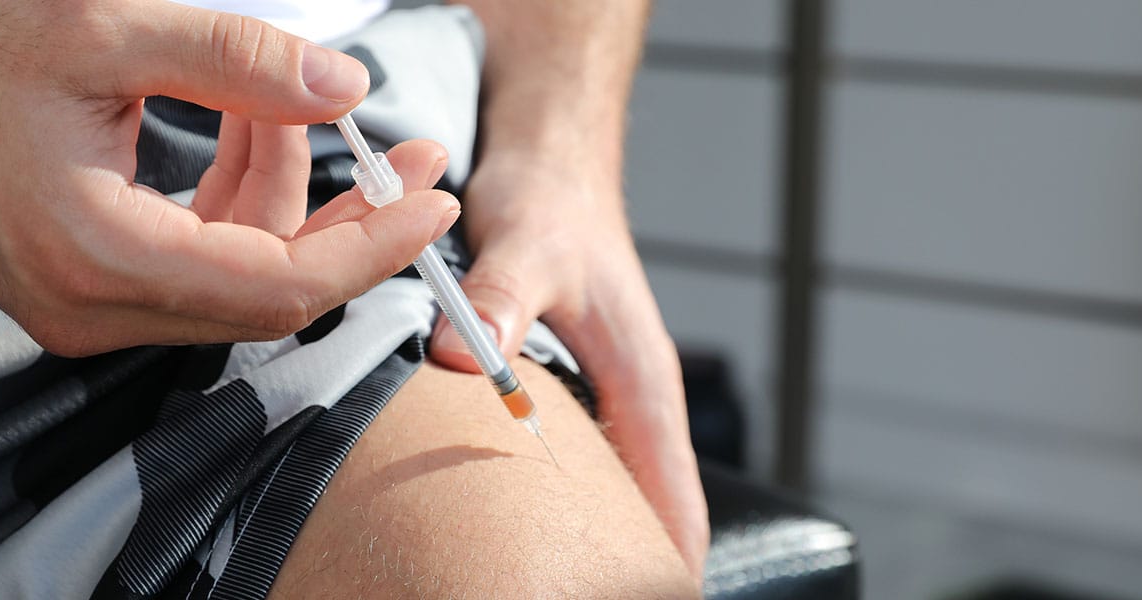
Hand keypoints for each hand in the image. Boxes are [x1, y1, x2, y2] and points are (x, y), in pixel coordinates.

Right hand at [0, 1, 457, 355]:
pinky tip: (246, 125)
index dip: (370, 248)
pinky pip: (200, 256)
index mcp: (94, 256)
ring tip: (285, 101)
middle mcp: (92, 305)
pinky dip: (240, 195)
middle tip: (406, 154)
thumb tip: (350, 90)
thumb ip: (241, 62)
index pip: (279, 288)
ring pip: (239, 270)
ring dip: (286, 189)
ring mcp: (87, 303)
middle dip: (347, 220)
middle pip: (270, 290)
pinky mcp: (86, 281)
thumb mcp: (108, 28)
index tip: (431, 201)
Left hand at [429, 153, 709, 573]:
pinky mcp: (575, 385)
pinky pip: (584, 459)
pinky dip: (567, 498)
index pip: (676, 499)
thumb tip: (466, 363)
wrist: (553, 162)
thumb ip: (500, 301)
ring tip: (559, 583)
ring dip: (602, 535)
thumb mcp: (527, 244)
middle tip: (580, 599)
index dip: (667, 566)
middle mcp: (635, 397)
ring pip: (619, 487)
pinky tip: (528, 521)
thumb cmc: (554, 202)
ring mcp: (608, 394)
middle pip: (652, 510)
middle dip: (631, 564)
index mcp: (644, 381)